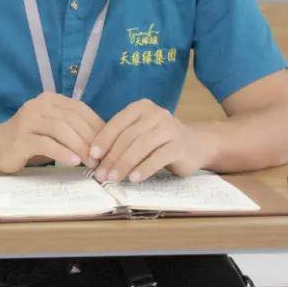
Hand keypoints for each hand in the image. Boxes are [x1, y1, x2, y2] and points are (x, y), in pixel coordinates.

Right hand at [0, 92, 104, 173]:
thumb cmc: (28, 140)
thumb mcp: (52, 130)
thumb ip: (71, 129)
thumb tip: (102, 142)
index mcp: (50, 99)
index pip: (80, 109)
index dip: (97, 125)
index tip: (109, 143)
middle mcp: (39, 105)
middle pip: (72, 119)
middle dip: (91, 139)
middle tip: (102, 158)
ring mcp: (29, 119)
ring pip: (61, 129)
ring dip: (80, 146)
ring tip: (91, 162)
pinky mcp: (21, 137)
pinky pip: (46, 143)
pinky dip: (63, 153)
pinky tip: (74, 162)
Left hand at [90, 99, 210, 182]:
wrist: (195, 145)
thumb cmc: (160, 141)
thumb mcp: (140, 133)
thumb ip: (121, 139)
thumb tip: (95, 158)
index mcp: (142, 107)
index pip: (117, 123)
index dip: (103, 140)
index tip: (92, 157)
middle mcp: (156, 114)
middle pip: (128, 137)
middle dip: (111, 157)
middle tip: (101, 174)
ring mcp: (170, 128)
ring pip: (141, 147)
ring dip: (124, 164)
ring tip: (113, 178)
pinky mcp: (179, 145)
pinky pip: (157, 158)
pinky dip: (143, 169)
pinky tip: (134, 179)